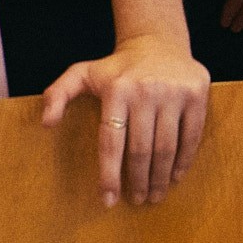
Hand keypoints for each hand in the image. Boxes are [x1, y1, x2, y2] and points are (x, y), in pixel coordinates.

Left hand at [43, 41, 212, 206]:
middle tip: (137, 200)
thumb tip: (46, 123)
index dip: (110, 174)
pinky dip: (184, 160)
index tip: (108, 200)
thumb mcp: (81, 74)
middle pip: (141, 149)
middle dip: (138, 181)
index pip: (111, 141)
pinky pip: (191, 135)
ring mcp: (174, 92)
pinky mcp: (197, 94)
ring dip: (160, 177)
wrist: (158, 42)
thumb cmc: (117, 68)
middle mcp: (146, 91)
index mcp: (117, 90)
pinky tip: (175, 176)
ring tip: (155, 194)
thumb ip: (57, 95)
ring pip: (166, 146)